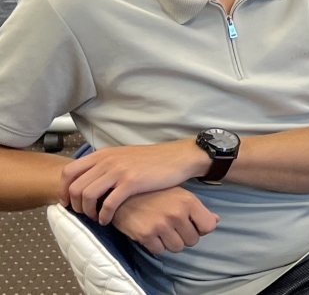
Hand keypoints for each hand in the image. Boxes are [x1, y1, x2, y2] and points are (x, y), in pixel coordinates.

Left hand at [61, 141, 203, 224]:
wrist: (178, 158)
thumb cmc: (152, 160)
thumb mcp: (124, 156)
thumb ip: (105, 164)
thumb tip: (90, 180)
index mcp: (102, 154)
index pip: (69, 171)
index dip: (64, 190)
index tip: (68, 202)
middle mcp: (107, 161)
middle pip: (75, 187)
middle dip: (74, 205)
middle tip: (83, 214)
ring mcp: (118, 171)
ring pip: (87, 196)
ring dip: (87, 212)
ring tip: (95, 218)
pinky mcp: (131, 182)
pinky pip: (108, 204)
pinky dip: (103, 216)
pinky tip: (107, 221)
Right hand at [111, 187, 218, 254]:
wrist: (121, 193)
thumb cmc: (154, 193)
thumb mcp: (180, 194)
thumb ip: (197, 209)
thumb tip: (216, 221)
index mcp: (189, 201)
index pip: (209, 226)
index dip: (201, 229)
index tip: (193, 226)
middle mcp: (177, 214)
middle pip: (193, 240)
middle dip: (185, 237)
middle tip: (174, 228)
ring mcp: (161, 225)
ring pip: (177, 247)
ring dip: (171, 243)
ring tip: (163, 231)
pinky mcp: (145, 235)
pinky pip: (160, 251)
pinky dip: (157, 246)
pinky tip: (152, 234)